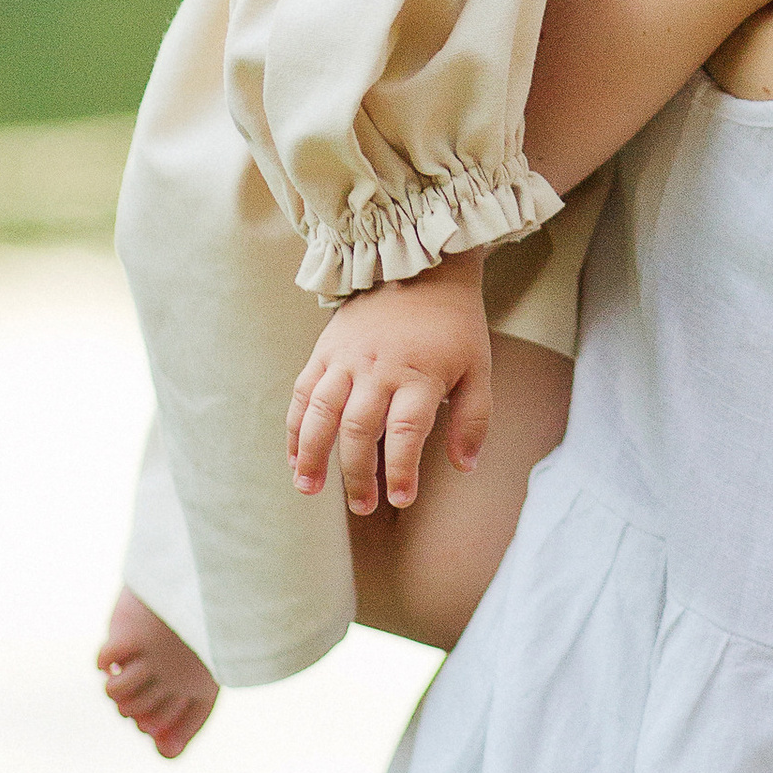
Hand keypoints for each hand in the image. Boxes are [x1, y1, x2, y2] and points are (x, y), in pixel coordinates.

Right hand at [96, 586, 218, 757]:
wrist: (209, 564)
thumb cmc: (208, 614)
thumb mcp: (205, 666)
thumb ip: (187, 713)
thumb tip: (162, 752)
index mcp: (206, 686)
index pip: (176, 734)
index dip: (156, 728)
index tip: (149, 717)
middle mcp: (179, 679)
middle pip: (138, 718)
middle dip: (130, 706)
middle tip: (135, 679)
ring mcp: (155, 658)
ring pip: (116, 693)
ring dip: (114, 683)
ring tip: (121, 668)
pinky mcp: (133, 634)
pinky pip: (103, 659)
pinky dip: (103, 657)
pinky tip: (113, 650)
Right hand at [289, 251, 490, 516]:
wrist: (422, 266)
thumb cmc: (453, 326)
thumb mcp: (478, 368)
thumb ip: (473, 419)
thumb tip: (465, 467)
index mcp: (419, 374)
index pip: (406, 430)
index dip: (401, 468)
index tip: (401, 500)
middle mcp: (379, 367)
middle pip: (359, 428)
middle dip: (357, 474)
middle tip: (364, 506)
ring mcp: (348, 358)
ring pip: (322, 411)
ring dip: (311, 453)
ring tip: (307, 489)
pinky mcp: (326, 350)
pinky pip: (303, 392)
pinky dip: (295, 427)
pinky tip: (294, 458)